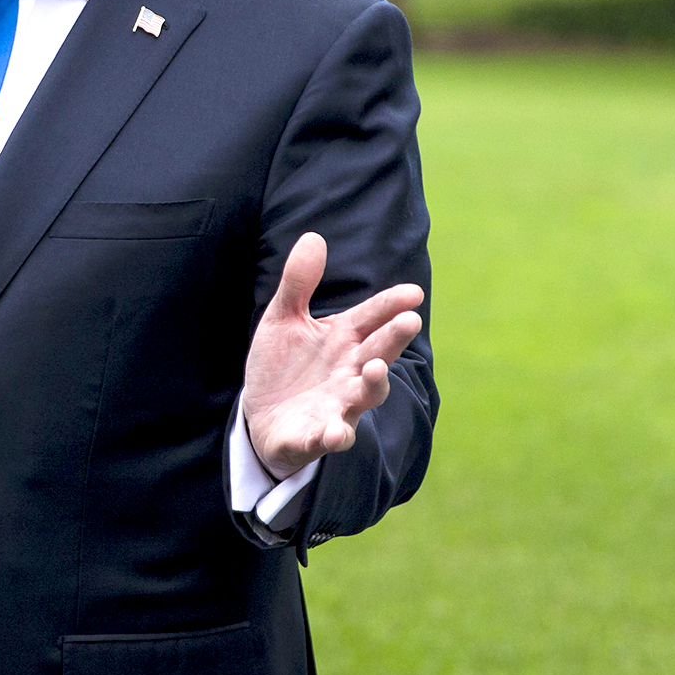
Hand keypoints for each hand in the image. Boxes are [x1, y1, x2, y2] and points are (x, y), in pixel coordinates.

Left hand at [243, 232, 423, 480]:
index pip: (372, 317)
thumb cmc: (283, 366)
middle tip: (409, 321)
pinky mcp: (316, 435)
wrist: (261, 418)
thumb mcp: (283, 320)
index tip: (413, 292)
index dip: (391, 305)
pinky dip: (335, 436)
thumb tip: (313, 237)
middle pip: (378, 352)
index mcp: (343, 340)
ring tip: (375, 369)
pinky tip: (335, 434)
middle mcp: (349, 372)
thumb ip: (298, 283)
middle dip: (393, 338)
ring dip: (373, 384)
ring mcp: (338, 405)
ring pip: (366, 396)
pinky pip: (331, 437)